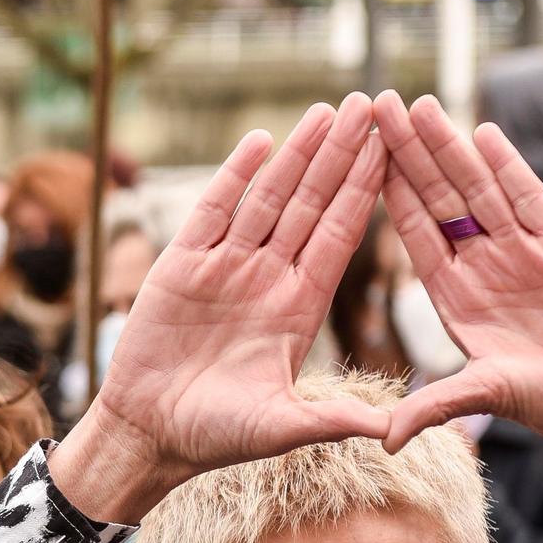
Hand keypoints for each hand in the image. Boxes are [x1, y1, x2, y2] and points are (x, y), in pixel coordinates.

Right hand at [51, 94, 390, 523]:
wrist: (148, 434)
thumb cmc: (215, 436)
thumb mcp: (282, 428)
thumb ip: (334, 420)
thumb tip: (394, 430)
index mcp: (299, 308)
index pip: (340, 237)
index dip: (366, 192)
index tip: (394, 151)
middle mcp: (268, 278)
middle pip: (312, 204)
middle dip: (342, 155)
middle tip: (372, 106)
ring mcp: (226, 267)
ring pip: (270, 197)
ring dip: (299, 154)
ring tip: (329, 111)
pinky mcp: (182, 265)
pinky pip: (214, 211)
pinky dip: (236, 175)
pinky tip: (262, 141)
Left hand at [373, 92, 542, 495]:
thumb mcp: (484, 397)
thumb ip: (436, 405)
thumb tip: (388, 438)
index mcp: (452, 295)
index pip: (412, 233)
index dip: (386, 193)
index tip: (355, 155)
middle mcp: (480, 265)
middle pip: (438, 197)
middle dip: (408, 152)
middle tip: (377, 106)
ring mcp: (520, 251)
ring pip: (478, 188)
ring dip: (449, 147)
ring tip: (419, 105)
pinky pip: (528, 198)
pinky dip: (507, 166)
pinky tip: (481, 132)